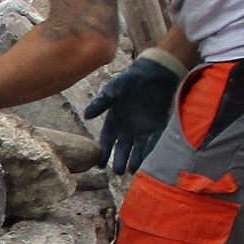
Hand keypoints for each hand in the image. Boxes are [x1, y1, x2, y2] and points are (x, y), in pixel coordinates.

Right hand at [82, 54, 181, 172]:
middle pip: (122, 149)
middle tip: (118, 171)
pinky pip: (154, 141)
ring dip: (135, 160)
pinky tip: (147, 159)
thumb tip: (86, 116)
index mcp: (114, 122)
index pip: (107, 142)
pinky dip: (150, 150)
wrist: (153, 72)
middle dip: (119, 161)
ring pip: (138, 149)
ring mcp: (143, 130)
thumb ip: (100, 103)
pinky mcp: (158, 127)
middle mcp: (127, 130)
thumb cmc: (129, 80)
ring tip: (131, 170)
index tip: (99, 165)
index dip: (103, 153)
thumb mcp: (112, 90)